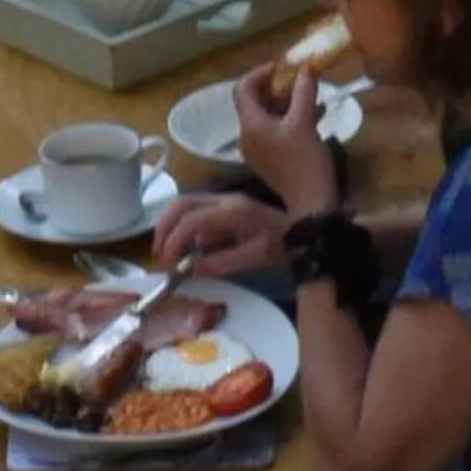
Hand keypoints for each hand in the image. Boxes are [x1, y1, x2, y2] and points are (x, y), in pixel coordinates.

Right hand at [152, 192, 289, 277]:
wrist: (312, 232)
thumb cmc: (286, 245)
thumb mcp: (258, 258)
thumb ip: (223, 262)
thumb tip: (190, 270)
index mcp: (233, 211)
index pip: (191, 221)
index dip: (174, 241)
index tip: (167, 263)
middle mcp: (226, 200)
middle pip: (181, 203)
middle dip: (164, 227)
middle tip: (158, 253)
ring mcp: (227, 200)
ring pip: (185, 203)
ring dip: (170, 224)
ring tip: (166, 248)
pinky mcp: (228, 206)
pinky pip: (196, 209)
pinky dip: (183, 224)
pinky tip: (185, 244)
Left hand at [231, 60, 336, 215]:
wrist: (311, 205)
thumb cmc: (305, 162)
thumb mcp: (306, 123)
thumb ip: (304, 93)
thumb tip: (306, 67)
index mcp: (250, 126)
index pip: (243, 89)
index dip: (260, 73)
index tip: (282, 67)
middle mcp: (247, 136)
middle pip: (255, 103)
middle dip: (278, 88)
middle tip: (302, 81)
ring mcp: (257, 150)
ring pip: (268, 117)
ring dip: (288, 103)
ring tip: (314, 96)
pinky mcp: (270, 159)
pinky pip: (276, 131)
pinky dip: (291, 120)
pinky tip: (316, 115)